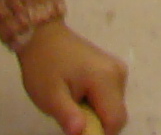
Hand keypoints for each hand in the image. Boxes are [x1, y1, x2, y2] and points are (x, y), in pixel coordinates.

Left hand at [14, 19, 129, 134]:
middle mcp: (118, 74)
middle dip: (96, 122)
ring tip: (72, 101)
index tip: (78, 129)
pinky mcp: (112, 68)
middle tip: (71, 112)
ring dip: (95, 113)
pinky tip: (78, 92)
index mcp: (106, 79)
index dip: (98, 132)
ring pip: (113, 107)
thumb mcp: (50, 96)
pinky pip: (110, 96)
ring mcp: (117, 69)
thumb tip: (80, 133)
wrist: (42, 36)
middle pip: (116, 114)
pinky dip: (96, 102)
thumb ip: (68, 117)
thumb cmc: (44, 66)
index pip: (116, 121)